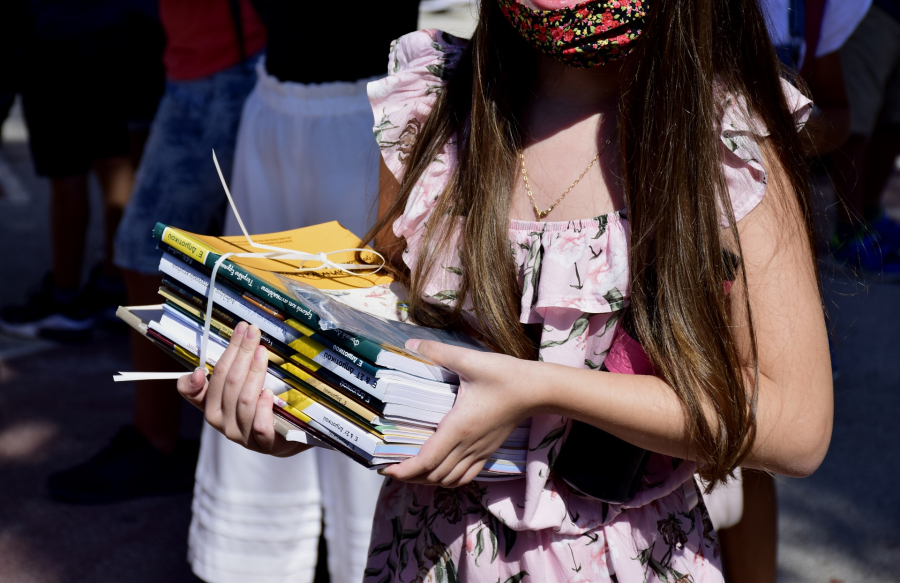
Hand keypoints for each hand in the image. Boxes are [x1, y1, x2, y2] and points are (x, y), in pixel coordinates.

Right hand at [176, 321, 309, 456]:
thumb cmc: (258, 409)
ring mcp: (242, 435)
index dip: (213, 360)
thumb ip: (222, 376)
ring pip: (244, 400)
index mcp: (210, 408)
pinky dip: (263, 408)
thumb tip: (196, 372)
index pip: (201, 384)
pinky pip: (259, 426)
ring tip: (262, 351)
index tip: (231, 337)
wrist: (286, 438)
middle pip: (228, 383)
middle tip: (252, 331)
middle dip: (240, 353)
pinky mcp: (264, 444)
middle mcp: (221, 423)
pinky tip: (268, 392)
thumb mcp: (238, 389)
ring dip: (254, 372)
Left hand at [381, 339, 542, 487]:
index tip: (386, 469)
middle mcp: (467, 445)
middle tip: (390, 467)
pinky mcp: (488, 451)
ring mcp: (479, 451)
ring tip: (411, 471)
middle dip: (410, 476)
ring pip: (449, 480)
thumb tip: (411, 344)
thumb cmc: (505, 375)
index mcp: (458, 427)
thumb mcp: (470, 360)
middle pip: (434, 475)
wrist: (536, 390)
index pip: (427, 461)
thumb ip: (439, 352)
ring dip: (428, 480)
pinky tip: (439, 471)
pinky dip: (448, 480)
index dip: (404, 470)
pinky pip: (465, 476)